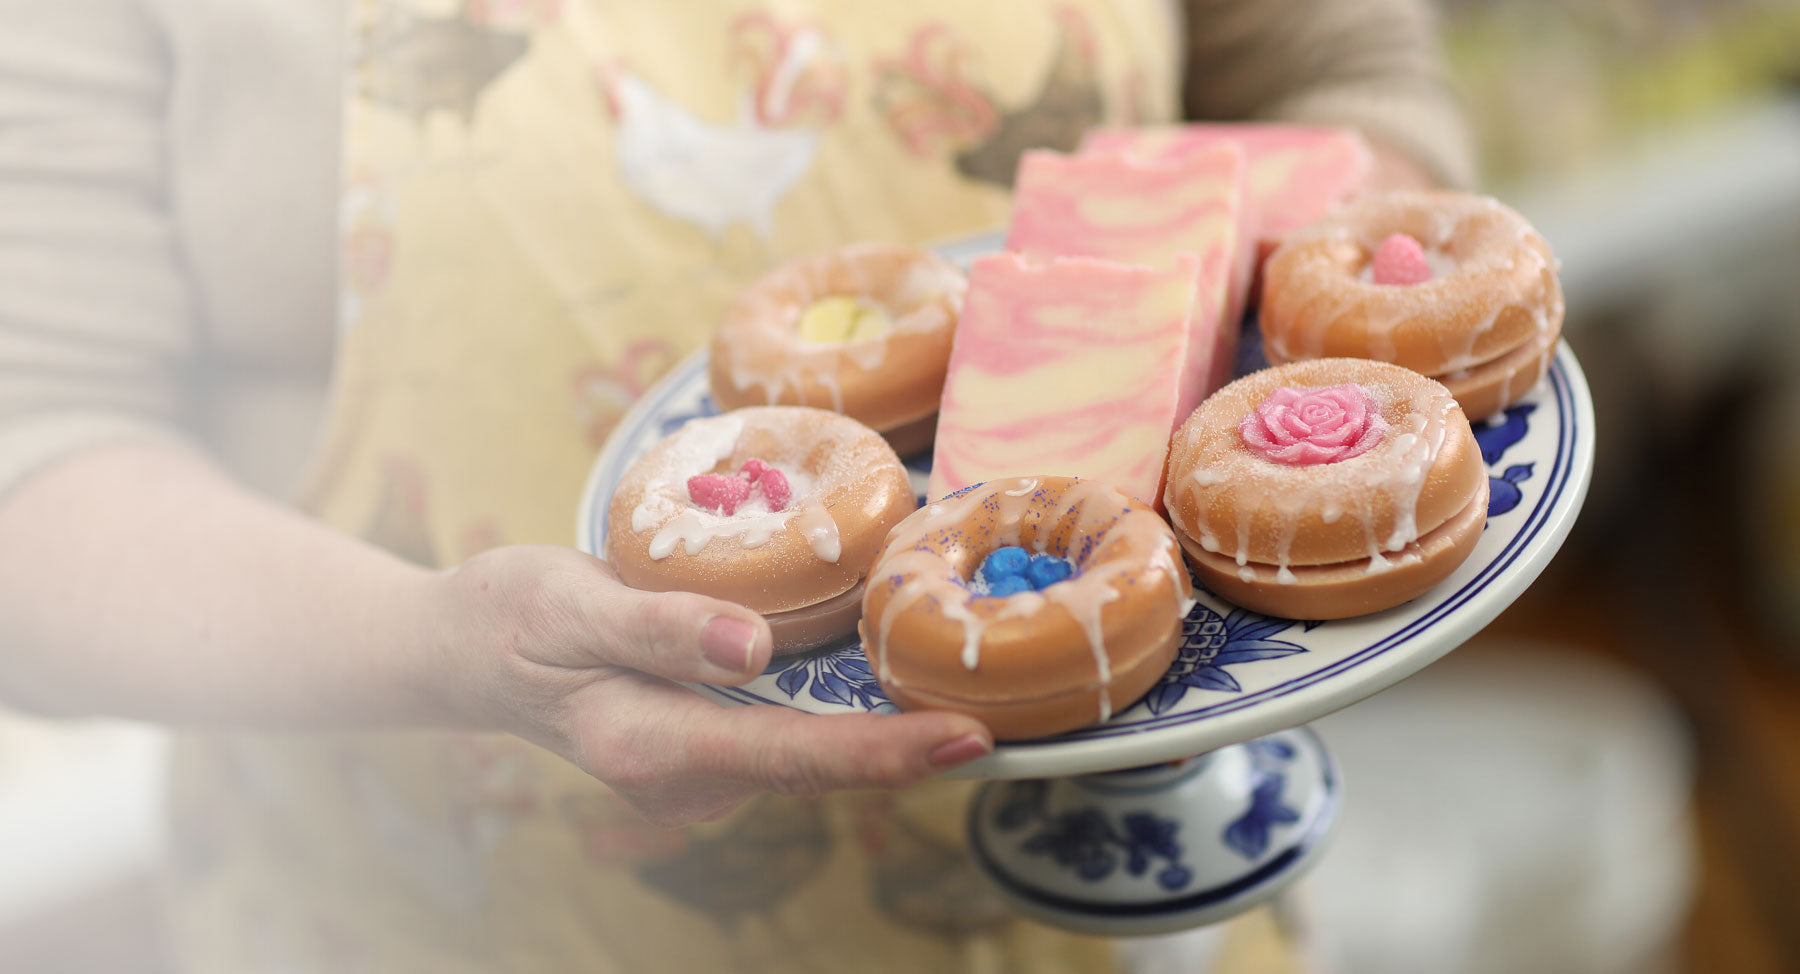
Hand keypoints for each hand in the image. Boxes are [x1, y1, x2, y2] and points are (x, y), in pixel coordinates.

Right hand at [428, 545, 993, 826]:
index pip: (790, 756)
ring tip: (969, 688)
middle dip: (909, 746)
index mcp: (652, 747)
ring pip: (809, 749)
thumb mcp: (568, 605)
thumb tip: (752, 647)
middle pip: (818, 765)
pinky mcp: (706, 744)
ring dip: (884, 727)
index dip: (884, 753)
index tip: (967, 740)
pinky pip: (789, 728)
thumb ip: (659, 627)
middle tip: (1010, 712)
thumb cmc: (509, 618)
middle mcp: (686, 777)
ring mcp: (697, 769)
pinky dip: (841, 710)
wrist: (465, 651)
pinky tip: (892, 675)